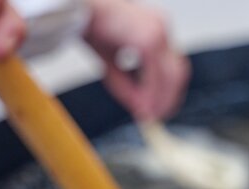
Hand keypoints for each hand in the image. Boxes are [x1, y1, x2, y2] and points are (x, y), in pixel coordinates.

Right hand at [83, 0, 188, 120]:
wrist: (70, 2)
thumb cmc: (87, 24)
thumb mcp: (110, 60)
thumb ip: (127, 84)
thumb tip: (142, 111)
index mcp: (155, 28)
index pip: (171, 66)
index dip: (167, 91)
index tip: (158, 109)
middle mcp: (161, 27)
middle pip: (177, 72)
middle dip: (169, 99)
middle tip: (156, 118)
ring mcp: (158, 32)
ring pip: (171, 76)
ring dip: (160, 99)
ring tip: (147, 115)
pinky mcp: (148, 39)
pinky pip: (155, 75)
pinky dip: (151, 93)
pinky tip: (141, 105)